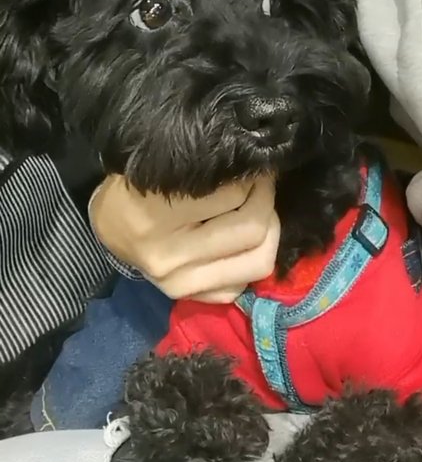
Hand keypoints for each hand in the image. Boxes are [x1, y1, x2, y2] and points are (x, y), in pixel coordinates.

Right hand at [89, 175, 278, 301]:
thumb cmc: (137, 189)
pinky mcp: (192, 298)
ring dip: (270, 228)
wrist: (110, 227)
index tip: (255, 163)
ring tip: (261, 208)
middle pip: (251, 228)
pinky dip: (253, 258)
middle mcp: (170, 256)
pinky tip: (244, 240)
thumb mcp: (161, 170)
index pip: (233, 195)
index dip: (253, 175)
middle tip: (262, 182)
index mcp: (155, 215)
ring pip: (258, 261)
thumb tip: (255, 165)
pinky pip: (245, 283)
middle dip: (266, 199)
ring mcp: (182, 284)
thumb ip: (205, 172)